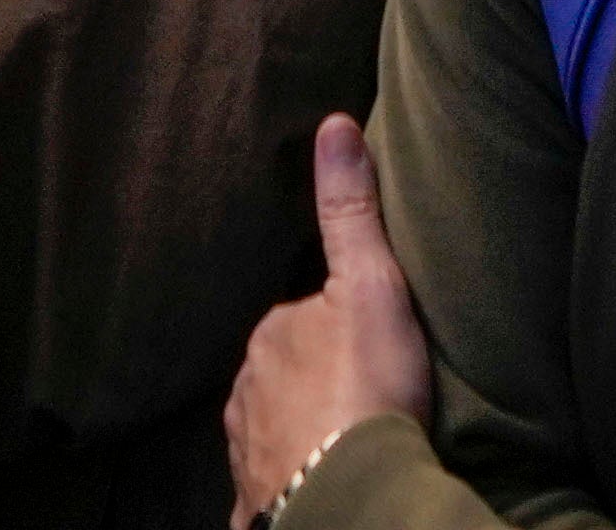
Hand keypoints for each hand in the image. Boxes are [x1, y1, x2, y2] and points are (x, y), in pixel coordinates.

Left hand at [221, 114, 435, 521]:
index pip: (300, 319)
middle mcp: (244, 392)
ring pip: (272, 430)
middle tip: (363, 395)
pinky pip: (269, 488)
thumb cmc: (365, 387)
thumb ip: (350, 209)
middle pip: (283, 376)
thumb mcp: (370, 284)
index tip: (366, 345)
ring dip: (299, 434)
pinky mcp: (257, 504)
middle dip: (311, 383)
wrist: (350, 490)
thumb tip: (333, 122)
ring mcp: (246, 453)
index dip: (333, 329)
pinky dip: (286, 484)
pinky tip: (308, 486)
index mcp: (270, 335)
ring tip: (345, 443)